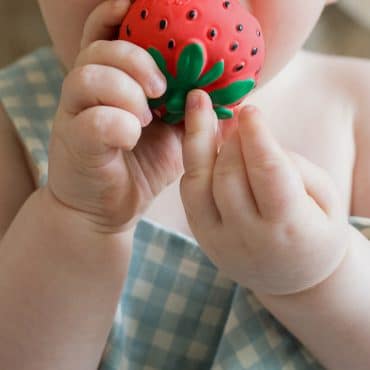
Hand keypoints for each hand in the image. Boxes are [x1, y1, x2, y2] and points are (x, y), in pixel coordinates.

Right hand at [47, 0, 183, 232]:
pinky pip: (92, 119)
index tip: (136, 5)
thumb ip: (194, 113)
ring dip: (127, 92)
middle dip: (135, 60)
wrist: (109, 209)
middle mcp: (88, 92)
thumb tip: (231, 96)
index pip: (106, 36)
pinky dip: (119, 124)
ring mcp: (75, 115)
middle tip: (161, 88)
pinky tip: (131, 137)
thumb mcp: (176, 138)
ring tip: (146, 117)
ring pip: (89, 76)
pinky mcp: (73, 142)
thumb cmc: (142, 169)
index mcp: (112, 84)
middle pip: (100, 49)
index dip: (116, 15)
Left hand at [180, 90, 349, 294]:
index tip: (249, 109)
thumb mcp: (324, 198)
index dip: (257, 138)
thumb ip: (291, 166)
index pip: (269, 174)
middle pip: (229, 176)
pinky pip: (189, 195)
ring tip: (197, 106)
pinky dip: (194, 164)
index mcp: (289, 228)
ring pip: (197, 184)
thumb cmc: (316, 231)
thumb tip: (250, 136)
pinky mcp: (202, 238)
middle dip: (230, 139)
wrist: (294, 278)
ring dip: (196, 141)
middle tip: (233, 113)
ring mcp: (219, 240)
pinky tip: (201, 143)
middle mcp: (248, 238)